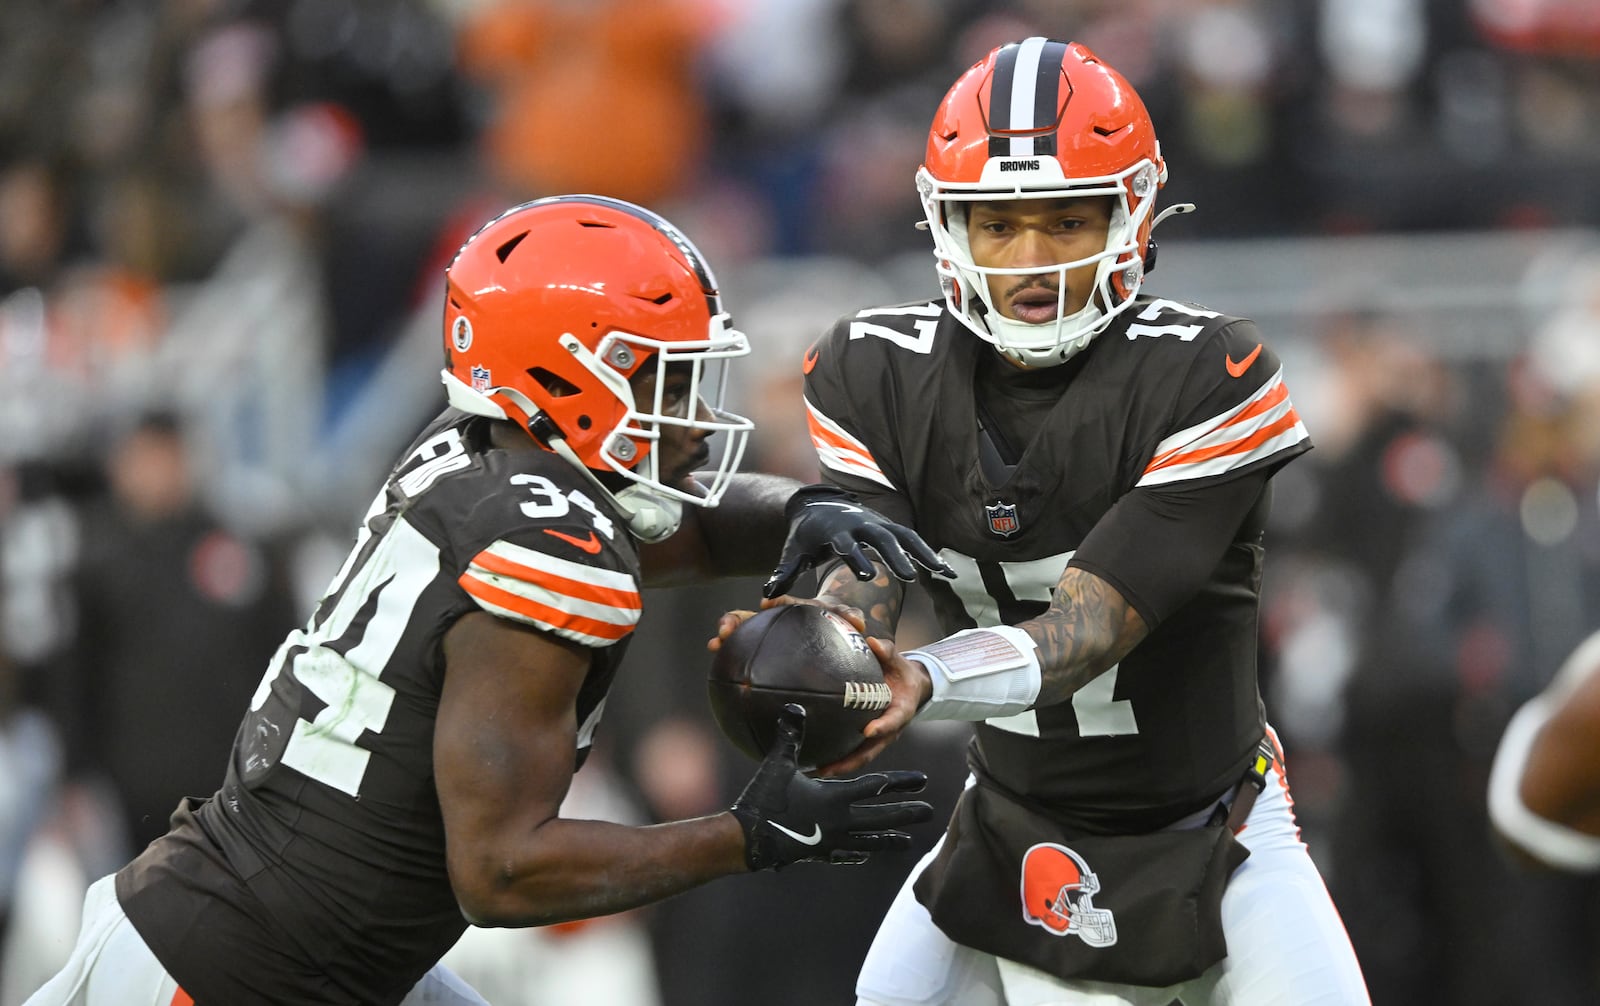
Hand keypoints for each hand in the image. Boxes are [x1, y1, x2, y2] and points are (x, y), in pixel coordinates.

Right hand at [730, 704, 932, 870]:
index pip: (876, 786)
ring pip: (869, 841)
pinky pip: (847, 854)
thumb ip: (790, 735)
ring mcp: (832, 842)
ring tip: (909, 841)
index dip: (900, 782)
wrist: (748, 841)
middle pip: (881, 817)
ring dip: (890, 839)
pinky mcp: (819, 855)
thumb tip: (795, 706)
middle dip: (907, 813)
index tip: (922, 780)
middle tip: (931, 812)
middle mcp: (840, 822)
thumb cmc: (763, 799)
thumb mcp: (777, 763)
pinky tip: (866, 854)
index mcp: (835, 798)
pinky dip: (860, 852)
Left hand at [763, 485, 953, 597]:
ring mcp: (879, 524)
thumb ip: (784, 572)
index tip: (867, 574)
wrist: (819, 506)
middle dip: (895, 556)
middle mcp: (861, 524)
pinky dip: (930, 554)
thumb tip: (767, 593)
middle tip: (909, 577)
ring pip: (904, 537)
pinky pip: (914, 540)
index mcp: (836, 530)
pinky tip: (948, 572)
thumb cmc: (806, 535)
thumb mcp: (793, 550)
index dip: (857, 557)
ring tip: (941, 573)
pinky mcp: (891, 527)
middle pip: (881, 539)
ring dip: (922, 554)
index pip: (847, 544)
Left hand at [816, 635, 933, 776]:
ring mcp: (879, 737)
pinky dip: (839, 758)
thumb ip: (888, 651)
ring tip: (817, 771)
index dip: (882, 727)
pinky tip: (818, 761)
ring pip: (861, 757)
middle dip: (850, 762)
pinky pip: (854, 751)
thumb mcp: (899, 661)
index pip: (893, 721)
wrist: (912, 687)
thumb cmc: (903, 674)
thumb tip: (873, 643)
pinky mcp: (869, 739)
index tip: (868, 730)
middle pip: (871, 751)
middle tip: (828, 768)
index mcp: (901, 711)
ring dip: (841, 766)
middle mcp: (890, 729)